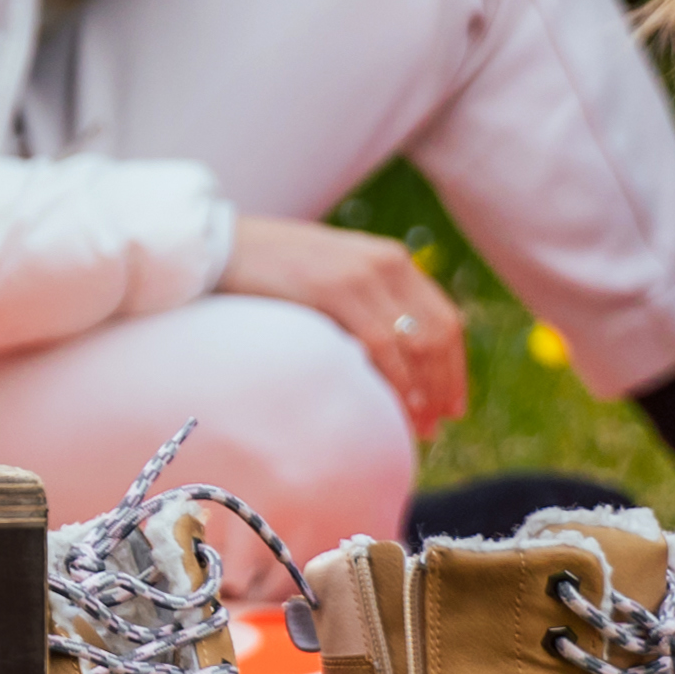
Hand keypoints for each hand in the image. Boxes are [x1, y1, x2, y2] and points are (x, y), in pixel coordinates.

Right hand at [226, 217, 469, 439]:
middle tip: (437, 426)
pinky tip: (396, 407)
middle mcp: (386, 262)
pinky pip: (380, 343)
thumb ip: (367, 303)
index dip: (454, 367)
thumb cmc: (271, 271)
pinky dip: (396, 380)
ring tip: (418, 427)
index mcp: (391, 259)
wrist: (220, 246)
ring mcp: (362, 273)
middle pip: (438, 334)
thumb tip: (394, 360)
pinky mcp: (335, 288)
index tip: (452, 406)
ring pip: (416, 343)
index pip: (444, 319)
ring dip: (423, 391)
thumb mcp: (333, 277)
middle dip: (443, 385)